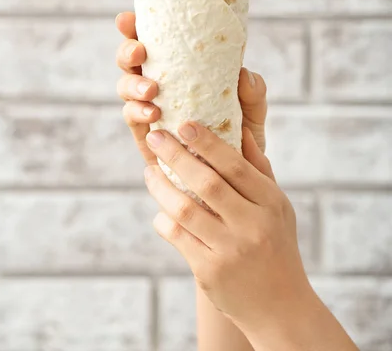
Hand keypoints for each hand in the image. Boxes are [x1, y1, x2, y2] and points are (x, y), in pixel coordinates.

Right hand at [116, 11, 267, 163]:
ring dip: (133, 84)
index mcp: (181, 69)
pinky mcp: (146, 136)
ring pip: (125, 87)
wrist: (234, 183)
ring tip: (151, 90)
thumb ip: (253, 94)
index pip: (155, 42)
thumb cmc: (241, 138)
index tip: (128, 18)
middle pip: (130, 61)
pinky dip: (138, 114)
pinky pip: (132, 119)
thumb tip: (244, 75)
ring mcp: (149, 109)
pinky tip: (153, 115)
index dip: (136, 28)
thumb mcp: (253, 113)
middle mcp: (160, 85)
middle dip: (127, 51)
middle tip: (140, 52)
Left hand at [142, 122, 307, 340]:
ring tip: (150, 171)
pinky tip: (160, 209)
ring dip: (161, 186)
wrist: (280, 308)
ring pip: (184, 209)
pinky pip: (177, 237)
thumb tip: (240, 131)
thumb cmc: (277, 246)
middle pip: (206, 183)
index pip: (235, 166)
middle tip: (156, 136)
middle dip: (176, 155)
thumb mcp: (279, 207)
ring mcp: (229, 251)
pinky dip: (163, 219)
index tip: (184, 124)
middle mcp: (251, 226)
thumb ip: (259, 170)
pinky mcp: (209, 272)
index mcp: (270, 204)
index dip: (207, 143)